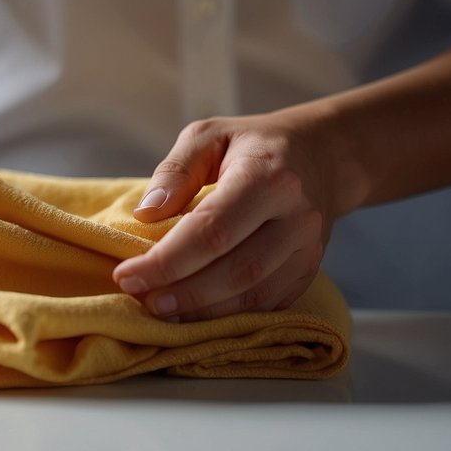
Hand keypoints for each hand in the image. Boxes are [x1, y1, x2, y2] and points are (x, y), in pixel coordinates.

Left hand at [112, 116, 334, 321]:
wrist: (322, 157)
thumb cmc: (254, 144)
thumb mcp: (209, 136)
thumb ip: (175, 170)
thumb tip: (146, 214)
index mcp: (267, 176)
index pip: (212, 230)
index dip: (167, 260)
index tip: (127, 275)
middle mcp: (296, 216)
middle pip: (234, 269)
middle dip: (182, 292)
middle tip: (141, 299)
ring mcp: (308, 248)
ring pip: (253, 293)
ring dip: (203, 311)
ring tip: (162, 311)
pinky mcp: (309, 270)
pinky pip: (269, 303)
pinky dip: (230, 315)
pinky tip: (196, 314)